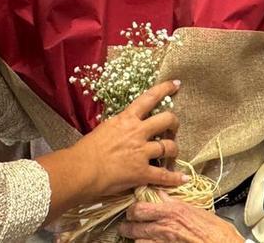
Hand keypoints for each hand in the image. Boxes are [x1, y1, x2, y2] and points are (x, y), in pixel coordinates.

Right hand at [36, 80, 186, 220]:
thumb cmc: (86, 150)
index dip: (164, 89)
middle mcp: (138, 132)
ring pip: (170, 147)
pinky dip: (175, 177)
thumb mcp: (104, 129)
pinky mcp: (142, 172)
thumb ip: (120, 126)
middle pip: (167, 120)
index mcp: (126, 119)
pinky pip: (164, 175)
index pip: (149, 98)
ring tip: (173, 155)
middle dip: (174, 123)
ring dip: (174, 150)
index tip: (175, 84)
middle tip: (173, 127)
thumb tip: (125, 126)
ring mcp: (142, 152)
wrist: (81, 169)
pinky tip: (183, 178)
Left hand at [119, 194, 243, 242]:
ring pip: (137, 241)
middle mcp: (163, 227)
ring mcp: (163, 242)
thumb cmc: (213, 229)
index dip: (133, 210)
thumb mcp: (193, 209)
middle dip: (127, 227)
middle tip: (127, 226)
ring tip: (138, 237)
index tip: (134, 211)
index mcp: (170, 211)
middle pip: (132, 227)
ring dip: (137, 238)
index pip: (139, 209)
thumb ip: (173, 202)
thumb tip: (161, 195)